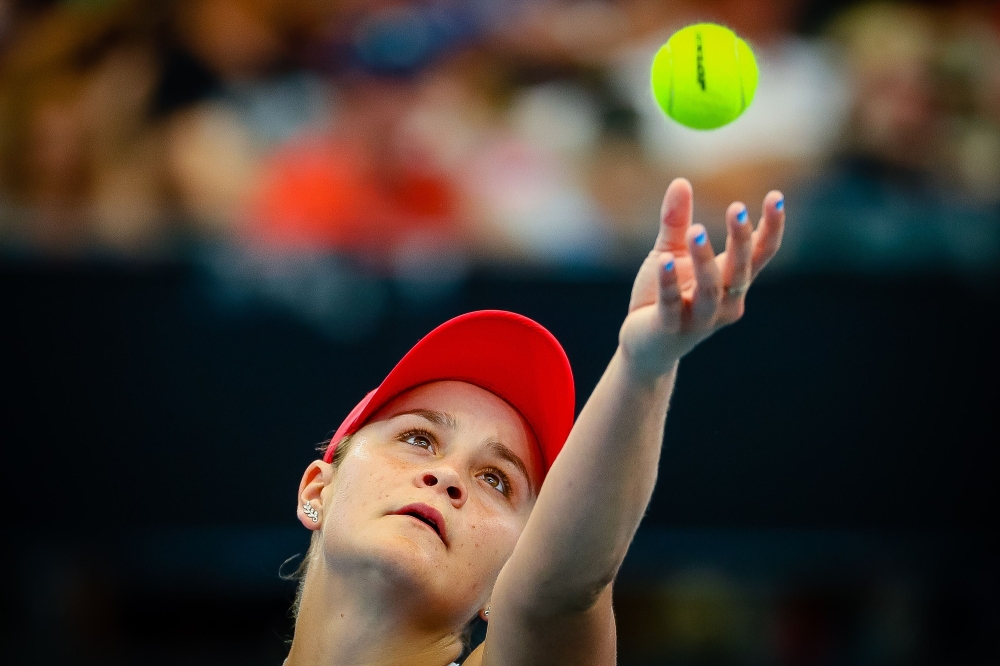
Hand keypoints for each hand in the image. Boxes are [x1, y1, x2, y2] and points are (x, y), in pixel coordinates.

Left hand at [619, 178, 784, 378]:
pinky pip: (672, 304)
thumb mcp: (669, 252)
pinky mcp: (671, 328)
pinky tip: (663, 261)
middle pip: (740, 271)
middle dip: (741, 240)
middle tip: (736, 208)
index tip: (776, 197)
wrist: (644, 345)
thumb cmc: (663, 296)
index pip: (759, 254)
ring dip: (705, 260)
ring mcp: (700, 319)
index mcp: (731, 282)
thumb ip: (677, 222)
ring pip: (711, 289)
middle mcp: (724, 302)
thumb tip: (681, 180)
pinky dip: (669, 283)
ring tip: (697, 229)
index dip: (771, 228)